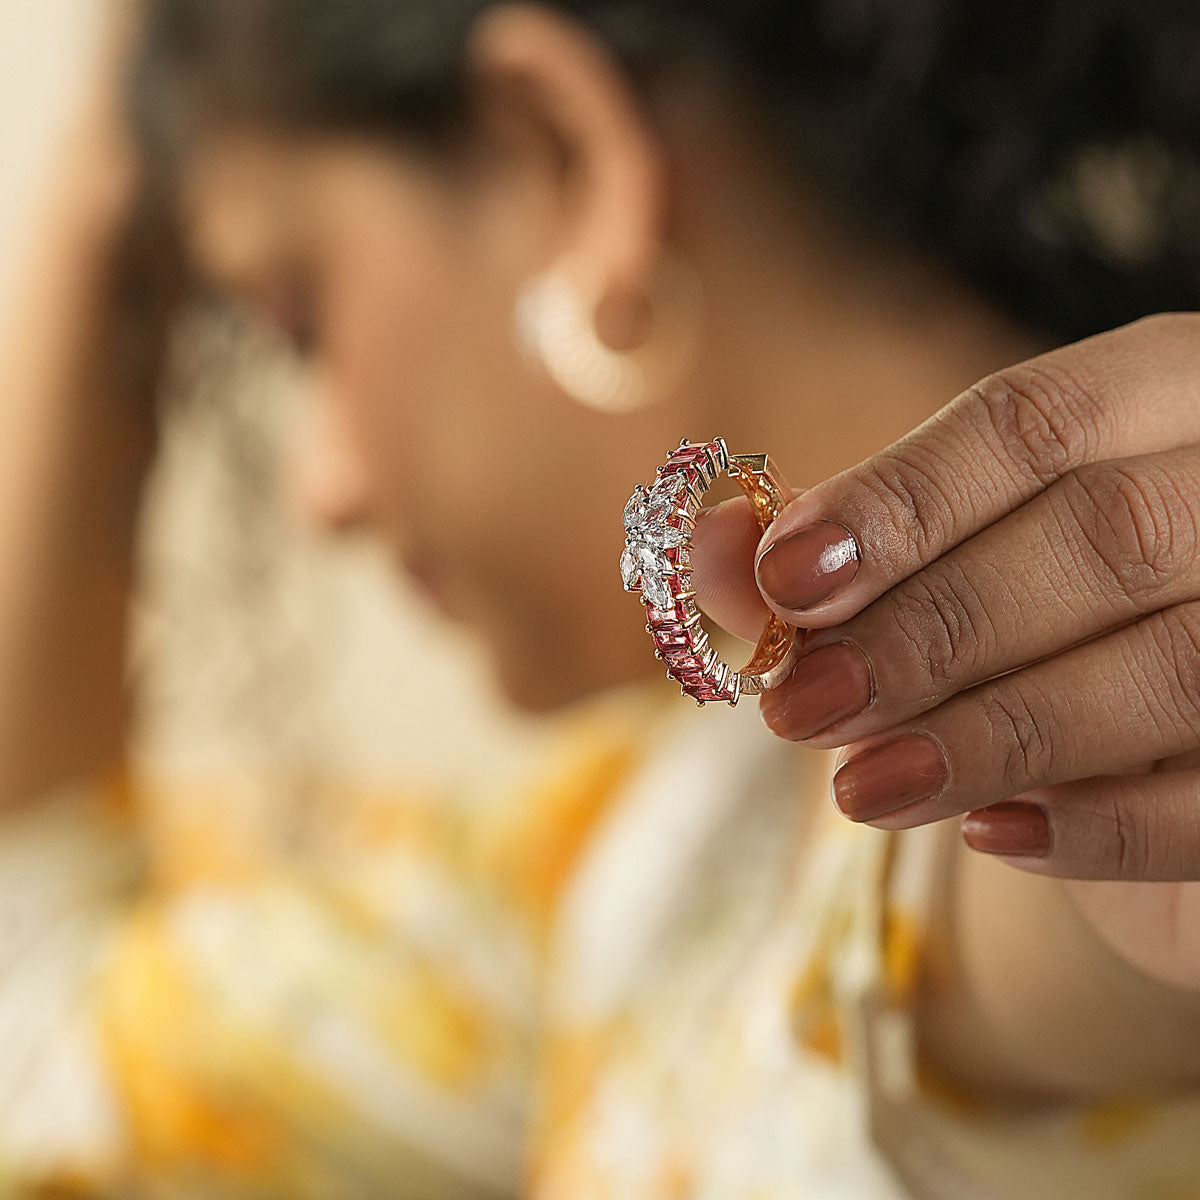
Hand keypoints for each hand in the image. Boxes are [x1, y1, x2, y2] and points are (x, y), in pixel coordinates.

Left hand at [695, 315, 1199, 887]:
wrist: (1164, 751)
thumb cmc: (1043, 629)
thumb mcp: (940, 570)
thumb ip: (833, 556)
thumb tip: (704, 548)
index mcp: (1168, 396)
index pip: (1037, 421)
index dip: (903, 500)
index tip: (783, 580)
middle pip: (1106, 534)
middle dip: (930, 628)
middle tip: (798, 705)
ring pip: (1172, 664)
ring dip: (989, 734)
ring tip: (860, 786)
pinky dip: (1097, 827)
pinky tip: (990, 836)